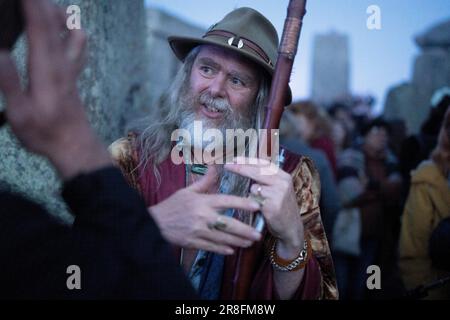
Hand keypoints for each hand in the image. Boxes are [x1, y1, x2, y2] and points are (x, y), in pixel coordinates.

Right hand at [0, 0, 109, 178]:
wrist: (75, 146)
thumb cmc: (45, 133)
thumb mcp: (20, 114)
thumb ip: (10, 82)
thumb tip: (0, 51)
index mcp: (47, 70)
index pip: (40, 28)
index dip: (31, 5)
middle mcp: (63, 65)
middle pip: (56, 24)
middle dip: (42, 1)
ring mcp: (72, 70)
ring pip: (72, 33)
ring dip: (60, 13)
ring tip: (45, 5)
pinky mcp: (74, 76)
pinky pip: (79, 47)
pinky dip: (73, 31)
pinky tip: (66, 29)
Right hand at [148, 166, 261, 254]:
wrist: (154, 223)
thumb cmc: (172, 205)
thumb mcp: (187, 191)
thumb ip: (205, 181)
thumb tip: (214, 164)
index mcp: (203, 202)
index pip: (226, 201)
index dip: (242, 203)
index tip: (256, 206)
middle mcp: (203, 217)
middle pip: (228, 224)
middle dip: (245, 230)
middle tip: (258, 234)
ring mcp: (198, 231)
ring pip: (223, 238)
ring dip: (238, 241)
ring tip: (250, 243)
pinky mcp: (193, 242)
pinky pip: (212, 247)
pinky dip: (222, 249)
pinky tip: (232, 250)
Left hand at [224, 157, 304, 258]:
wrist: (291, 228)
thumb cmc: (280, 207)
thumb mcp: (277, 189)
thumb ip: (265, 178)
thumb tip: (245, 166)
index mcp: (283, 176)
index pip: (263, 163)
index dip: (248, 160)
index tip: (234, 159)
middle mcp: (283, 182)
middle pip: (257, 171)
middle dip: (240, 168)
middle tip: (227, 165)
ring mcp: (279, 194)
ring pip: (254, 188)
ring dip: (251, 194)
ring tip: (260, 202)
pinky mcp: (273, 206)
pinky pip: (255, 201)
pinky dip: (253, 204)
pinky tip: (260, 209)